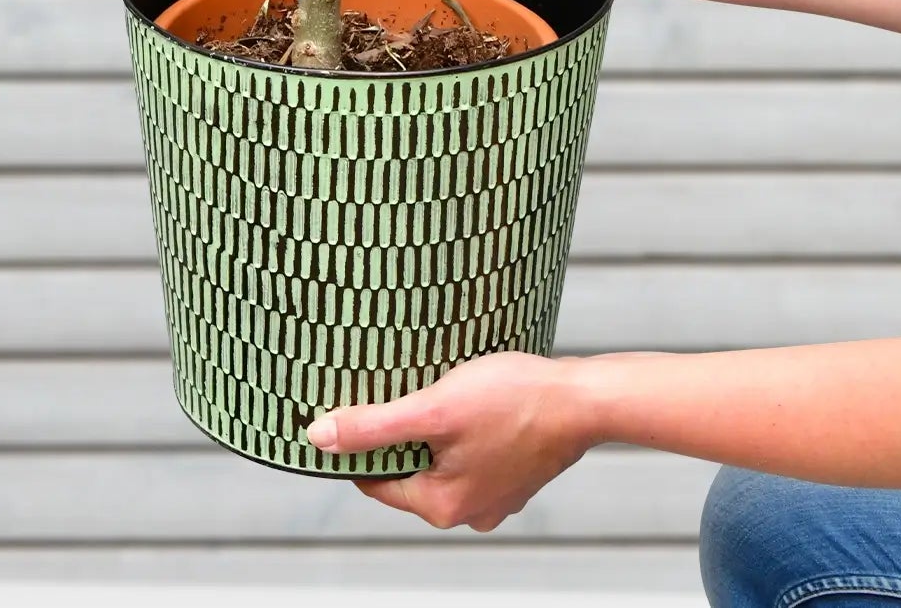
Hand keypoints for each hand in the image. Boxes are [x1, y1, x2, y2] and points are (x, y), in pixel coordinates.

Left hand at [305, 352, 599, 530]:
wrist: (582, 399)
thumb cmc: (513, 400)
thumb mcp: (433, 408)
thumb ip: (374, 426)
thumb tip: (318, 437)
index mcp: (442, 506)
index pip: (374, 481)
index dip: (357, 444)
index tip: (349, 407)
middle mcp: (468, 512)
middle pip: (408, 471)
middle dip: (398, 434)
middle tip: (394, 388)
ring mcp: (495, 495)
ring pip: (440, 460)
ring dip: (431, 429)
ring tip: (431, 388)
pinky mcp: (514, 474)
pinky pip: (470, 454)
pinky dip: (461, 430)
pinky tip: (468, 399)